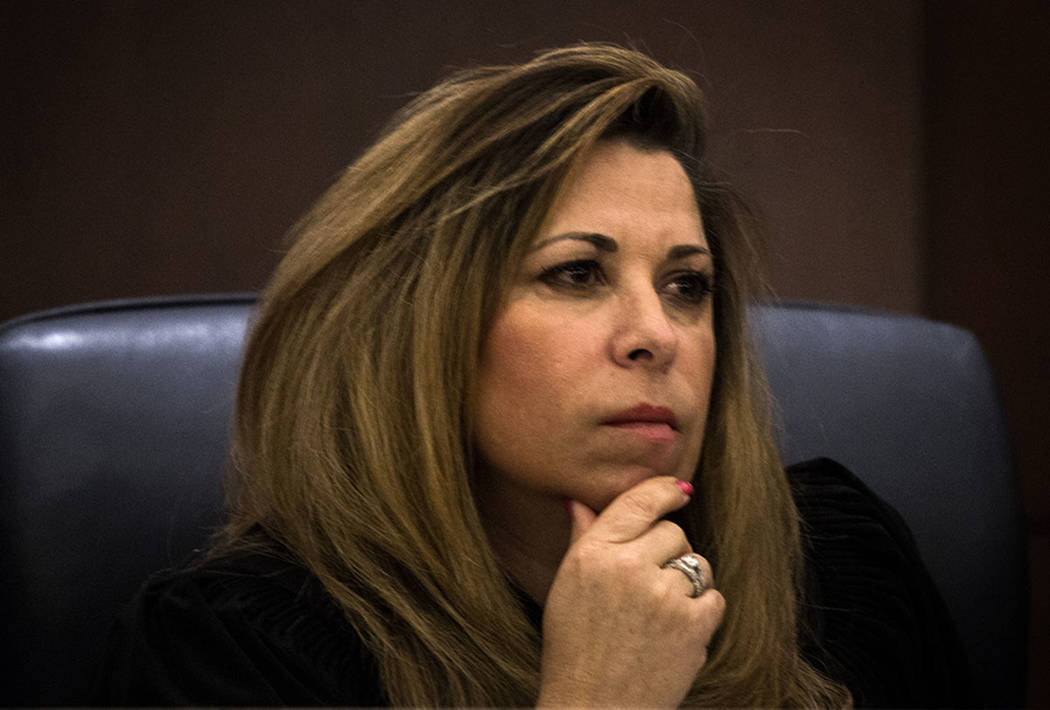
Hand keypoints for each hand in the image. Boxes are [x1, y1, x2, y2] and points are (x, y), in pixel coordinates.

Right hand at [536, 477, 724, 707]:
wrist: (594, 709)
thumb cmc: (575, 650)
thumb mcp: (565, 588)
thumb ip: (582, 540)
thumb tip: (582, 504)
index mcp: (593, 554)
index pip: (637, 502)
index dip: (663, 491)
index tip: (678, 490)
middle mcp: (628, 568)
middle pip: (673, 531)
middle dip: (667, 551)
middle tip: (648, 584)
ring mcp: (663, 596)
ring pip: (697, 563)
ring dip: (686, 582)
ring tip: (660, 611)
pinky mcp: (692, 625)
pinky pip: (714, 597)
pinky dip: (701, 612)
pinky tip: (675, 630)